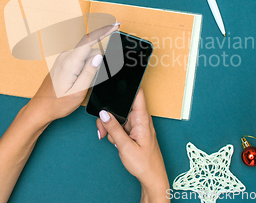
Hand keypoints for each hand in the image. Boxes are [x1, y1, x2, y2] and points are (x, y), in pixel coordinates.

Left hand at [24, 24, 118, 128]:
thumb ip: (89, 72)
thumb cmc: (58, 103)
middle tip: (105, 68)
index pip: (89, 40)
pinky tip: (87, 75)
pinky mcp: (64, 63)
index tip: (116, 25)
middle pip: (90, 47)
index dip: (104, 31)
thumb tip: (99, 56)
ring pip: (85, 53)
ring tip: (90, 80)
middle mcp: (66, 56)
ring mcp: (63, 59)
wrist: (40, 108)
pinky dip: (88, 62)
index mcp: (70, 62)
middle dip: (102, 52)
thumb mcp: (78, 91)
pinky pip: (80, 57)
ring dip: (93, 61)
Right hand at [97, 88, 169, 202]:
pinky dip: (114, 132)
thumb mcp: (125, 146)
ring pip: (118, 117)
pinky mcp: (133, 132)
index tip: (119, 78)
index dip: (129, 84)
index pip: (138, 94)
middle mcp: (140, 120)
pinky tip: (115, 142)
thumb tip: (104, 113)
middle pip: (122, 106)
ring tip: (110, 138)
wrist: (152, 179)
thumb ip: (113, 128)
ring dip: (111, 126)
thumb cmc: (144, 164)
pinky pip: (120, 126)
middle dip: (110, 115)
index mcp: (143, 119)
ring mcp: (137, 126)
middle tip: (104, 127)